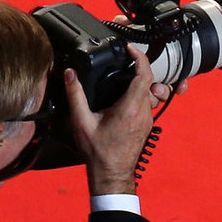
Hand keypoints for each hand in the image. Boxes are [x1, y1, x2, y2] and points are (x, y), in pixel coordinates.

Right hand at [66, 42, 168, 195]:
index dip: (140, 58)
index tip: (130, 49)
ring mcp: (148, 118)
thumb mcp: (82, 121)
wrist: (112, 172)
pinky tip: (127, 94)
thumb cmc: (98, 150)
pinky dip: (141, 93)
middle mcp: (144, 111)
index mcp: (131, 107)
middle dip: (140, 67)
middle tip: (126, 59)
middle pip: (150, 81)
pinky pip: (149, 102)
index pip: (144, 75)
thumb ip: (76, 95)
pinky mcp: (148, 123)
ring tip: (127, 76)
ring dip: (142, 81)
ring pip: (152, 92)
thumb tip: (70, 75)